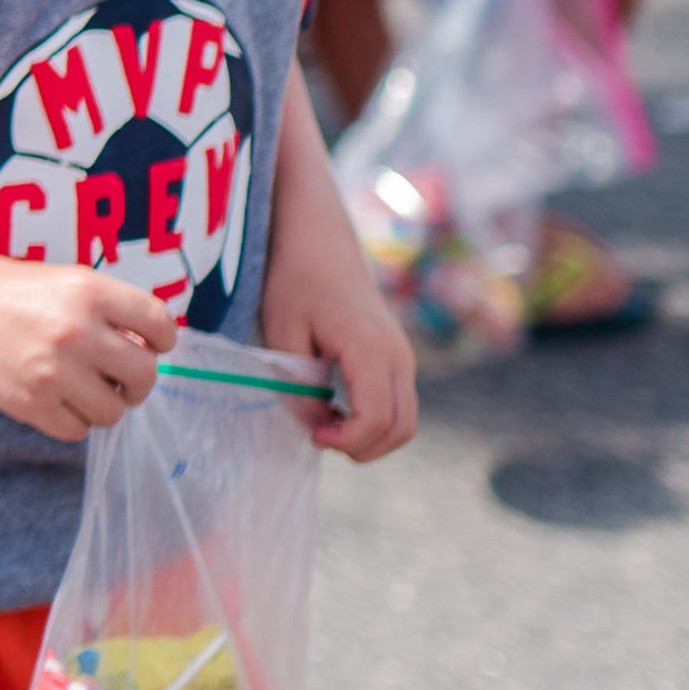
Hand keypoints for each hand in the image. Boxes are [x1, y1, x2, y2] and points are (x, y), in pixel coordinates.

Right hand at [0, 253, 176, 439]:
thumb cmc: (17, 294)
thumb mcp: (69, 283)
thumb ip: (112, 311)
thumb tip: (151, 351)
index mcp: (91, 292)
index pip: (160, 325)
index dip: (161, 341)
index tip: (150, 346)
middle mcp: (77, 330)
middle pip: (144, 374)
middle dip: (138, 381)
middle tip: (122, 379)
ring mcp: (53, 370)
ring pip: (114, 411)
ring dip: (104, 404)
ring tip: (83, 389)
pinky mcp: (31, 403)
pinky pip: (78, 430)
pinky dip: (73, 420)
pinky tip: (57, 399)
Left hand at [298, 290, 421, 464]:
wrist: (319, 242)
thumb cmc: (294, 281)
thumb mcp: (282, 333)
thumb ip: (299, 385)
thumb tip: (317, 425)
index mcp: (370, 348)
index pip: (376, 418)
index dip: (346, 440)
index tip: (314, 434)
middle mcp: (398, 355)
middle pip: (402, 428)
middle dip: (363, 447)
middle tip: (320, 436)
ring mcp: (404, 356)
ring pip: (406, 420)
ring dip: (371, 437)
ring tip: (327, 424)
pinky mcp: (399, 357)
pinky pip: (400, 403)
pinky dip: (376, 420)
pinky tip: (338, 409)